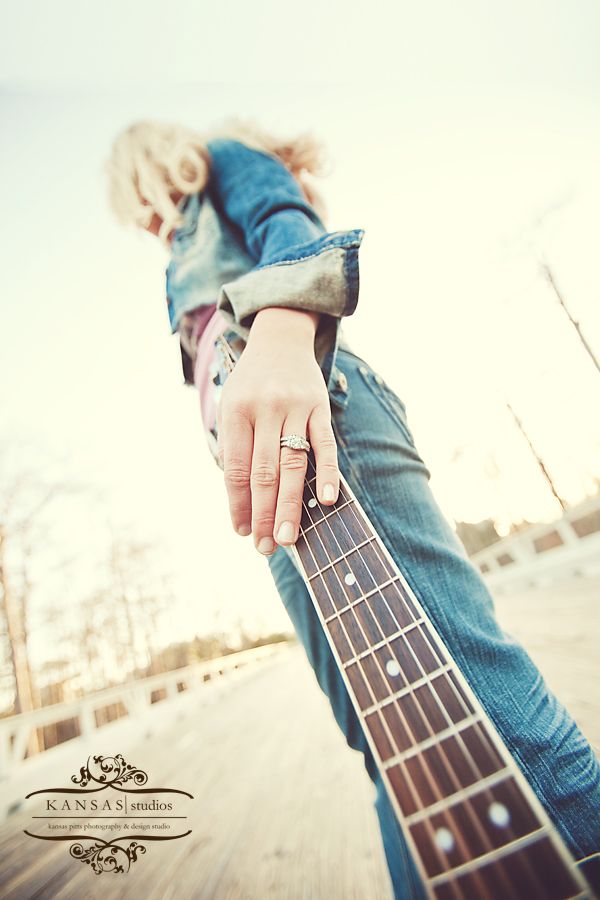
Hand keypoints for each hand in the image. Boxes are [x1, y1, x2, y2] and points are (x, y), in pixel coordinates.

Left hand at [217, 307, 339, 554]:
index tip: (242, 532)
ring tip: (288, 538)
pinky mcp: (320, 407)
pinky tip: (327, 501)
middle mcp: (265, 409)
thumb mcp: (231, 407)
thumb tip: (243, 504)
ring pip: (293, 465)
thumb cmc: (251, 384)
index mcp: (236, 411)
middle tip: (265, 547)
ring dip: (291, 506)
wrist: (280, 339)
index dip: (238, 505)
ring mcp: (295, 407)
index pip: (235, 469)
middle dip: (264, 514)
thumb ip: (236, 449)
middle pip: (264, 473)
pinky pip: (325, 445)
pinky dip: (327, 474)